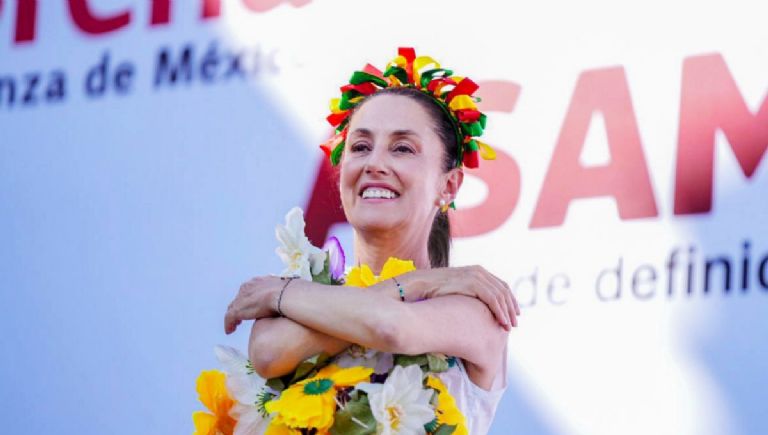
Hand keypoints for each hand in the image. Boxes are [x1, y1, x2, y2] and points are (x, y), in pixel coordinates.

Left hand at [224, 275, 283, 333]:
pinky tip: (230, 331)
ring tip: (235, 325)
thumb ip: (280, 294)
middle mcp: (247, 288)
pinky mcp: (238, 310)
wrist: (285, 295)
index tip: (250, 306)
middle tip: (240, 318)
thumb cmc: (289, 293)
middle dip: (238, 308)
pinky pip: (229, 318)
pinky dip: (228, 325)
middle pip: (238, 299)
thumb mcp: (283, 290)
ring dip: (233, 317)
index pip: (248, 291)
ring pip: (232, 309)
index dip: (247, 300)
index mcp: (257, 282)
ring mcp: (241, 299)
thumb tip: (286, 299)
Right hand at [401, 266, 519, 329]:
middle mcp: (479, 271)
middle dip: (511, 308)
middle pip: (503, 290)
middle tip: (513, 324)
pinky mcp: (472, 283)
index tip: (512, 314)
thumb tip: (474, 311)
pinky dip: (500, 312)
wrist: (418, 285)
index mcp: (477, 271)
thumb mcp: (455, 292)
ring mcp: (476, 276)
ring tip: (509, 327)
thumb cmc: (432, 292)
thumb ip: (467, 296)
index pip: (500, 285)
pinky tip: (501, 323)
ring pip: (500, 296)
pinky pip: (493, 299)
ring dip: (507, 312)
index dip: (509, 300)